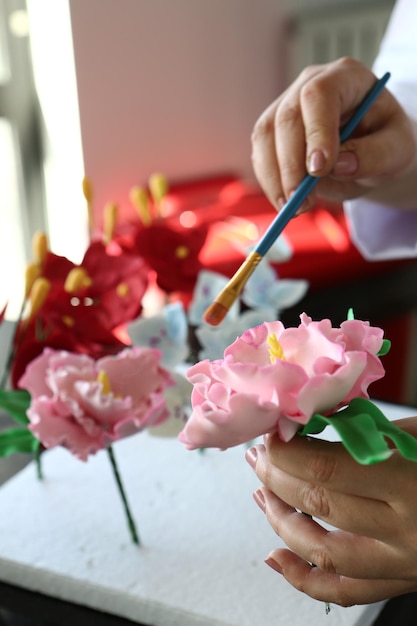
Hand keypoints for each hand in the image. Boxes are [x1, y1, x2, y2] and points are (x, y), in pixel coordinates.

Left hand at [245, 416, 416, 605]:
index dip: (288, 450)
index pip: (328, 468)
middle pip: (318, 505)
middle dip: (276, 477)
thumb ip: (366, 432)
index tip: (271, 433)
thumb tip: (308, 425)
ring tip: (261, 493)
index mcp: (411, 484)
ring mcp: (403, 563)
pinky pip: (344, 592)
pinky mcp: (402, 580)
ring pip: (322, 553)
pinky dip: (302, 578)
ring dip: (280, 521)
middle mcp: (405, 531)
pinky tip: (276, 557)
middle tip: (260, 456)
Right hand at [251, 57, 416, 211]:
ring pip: (265, 137)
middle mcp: (310, 85)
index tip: (318, 170)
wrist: (371, 148)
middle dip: (290, 165)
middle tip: (302, 202)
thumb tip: (338, 166)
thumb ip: (374, 156)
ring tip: (294, 208)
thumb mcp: (396, 149)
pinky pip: (260, 155)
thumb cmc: (385, 142)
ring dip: (274, 177)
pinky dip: (270, 183)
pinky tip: (286, 202)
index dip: (315, 131)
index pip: (319, 95)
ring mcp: (286, 106)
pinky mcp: (272, 131)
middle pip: (286, 117)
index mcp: (346, 77)